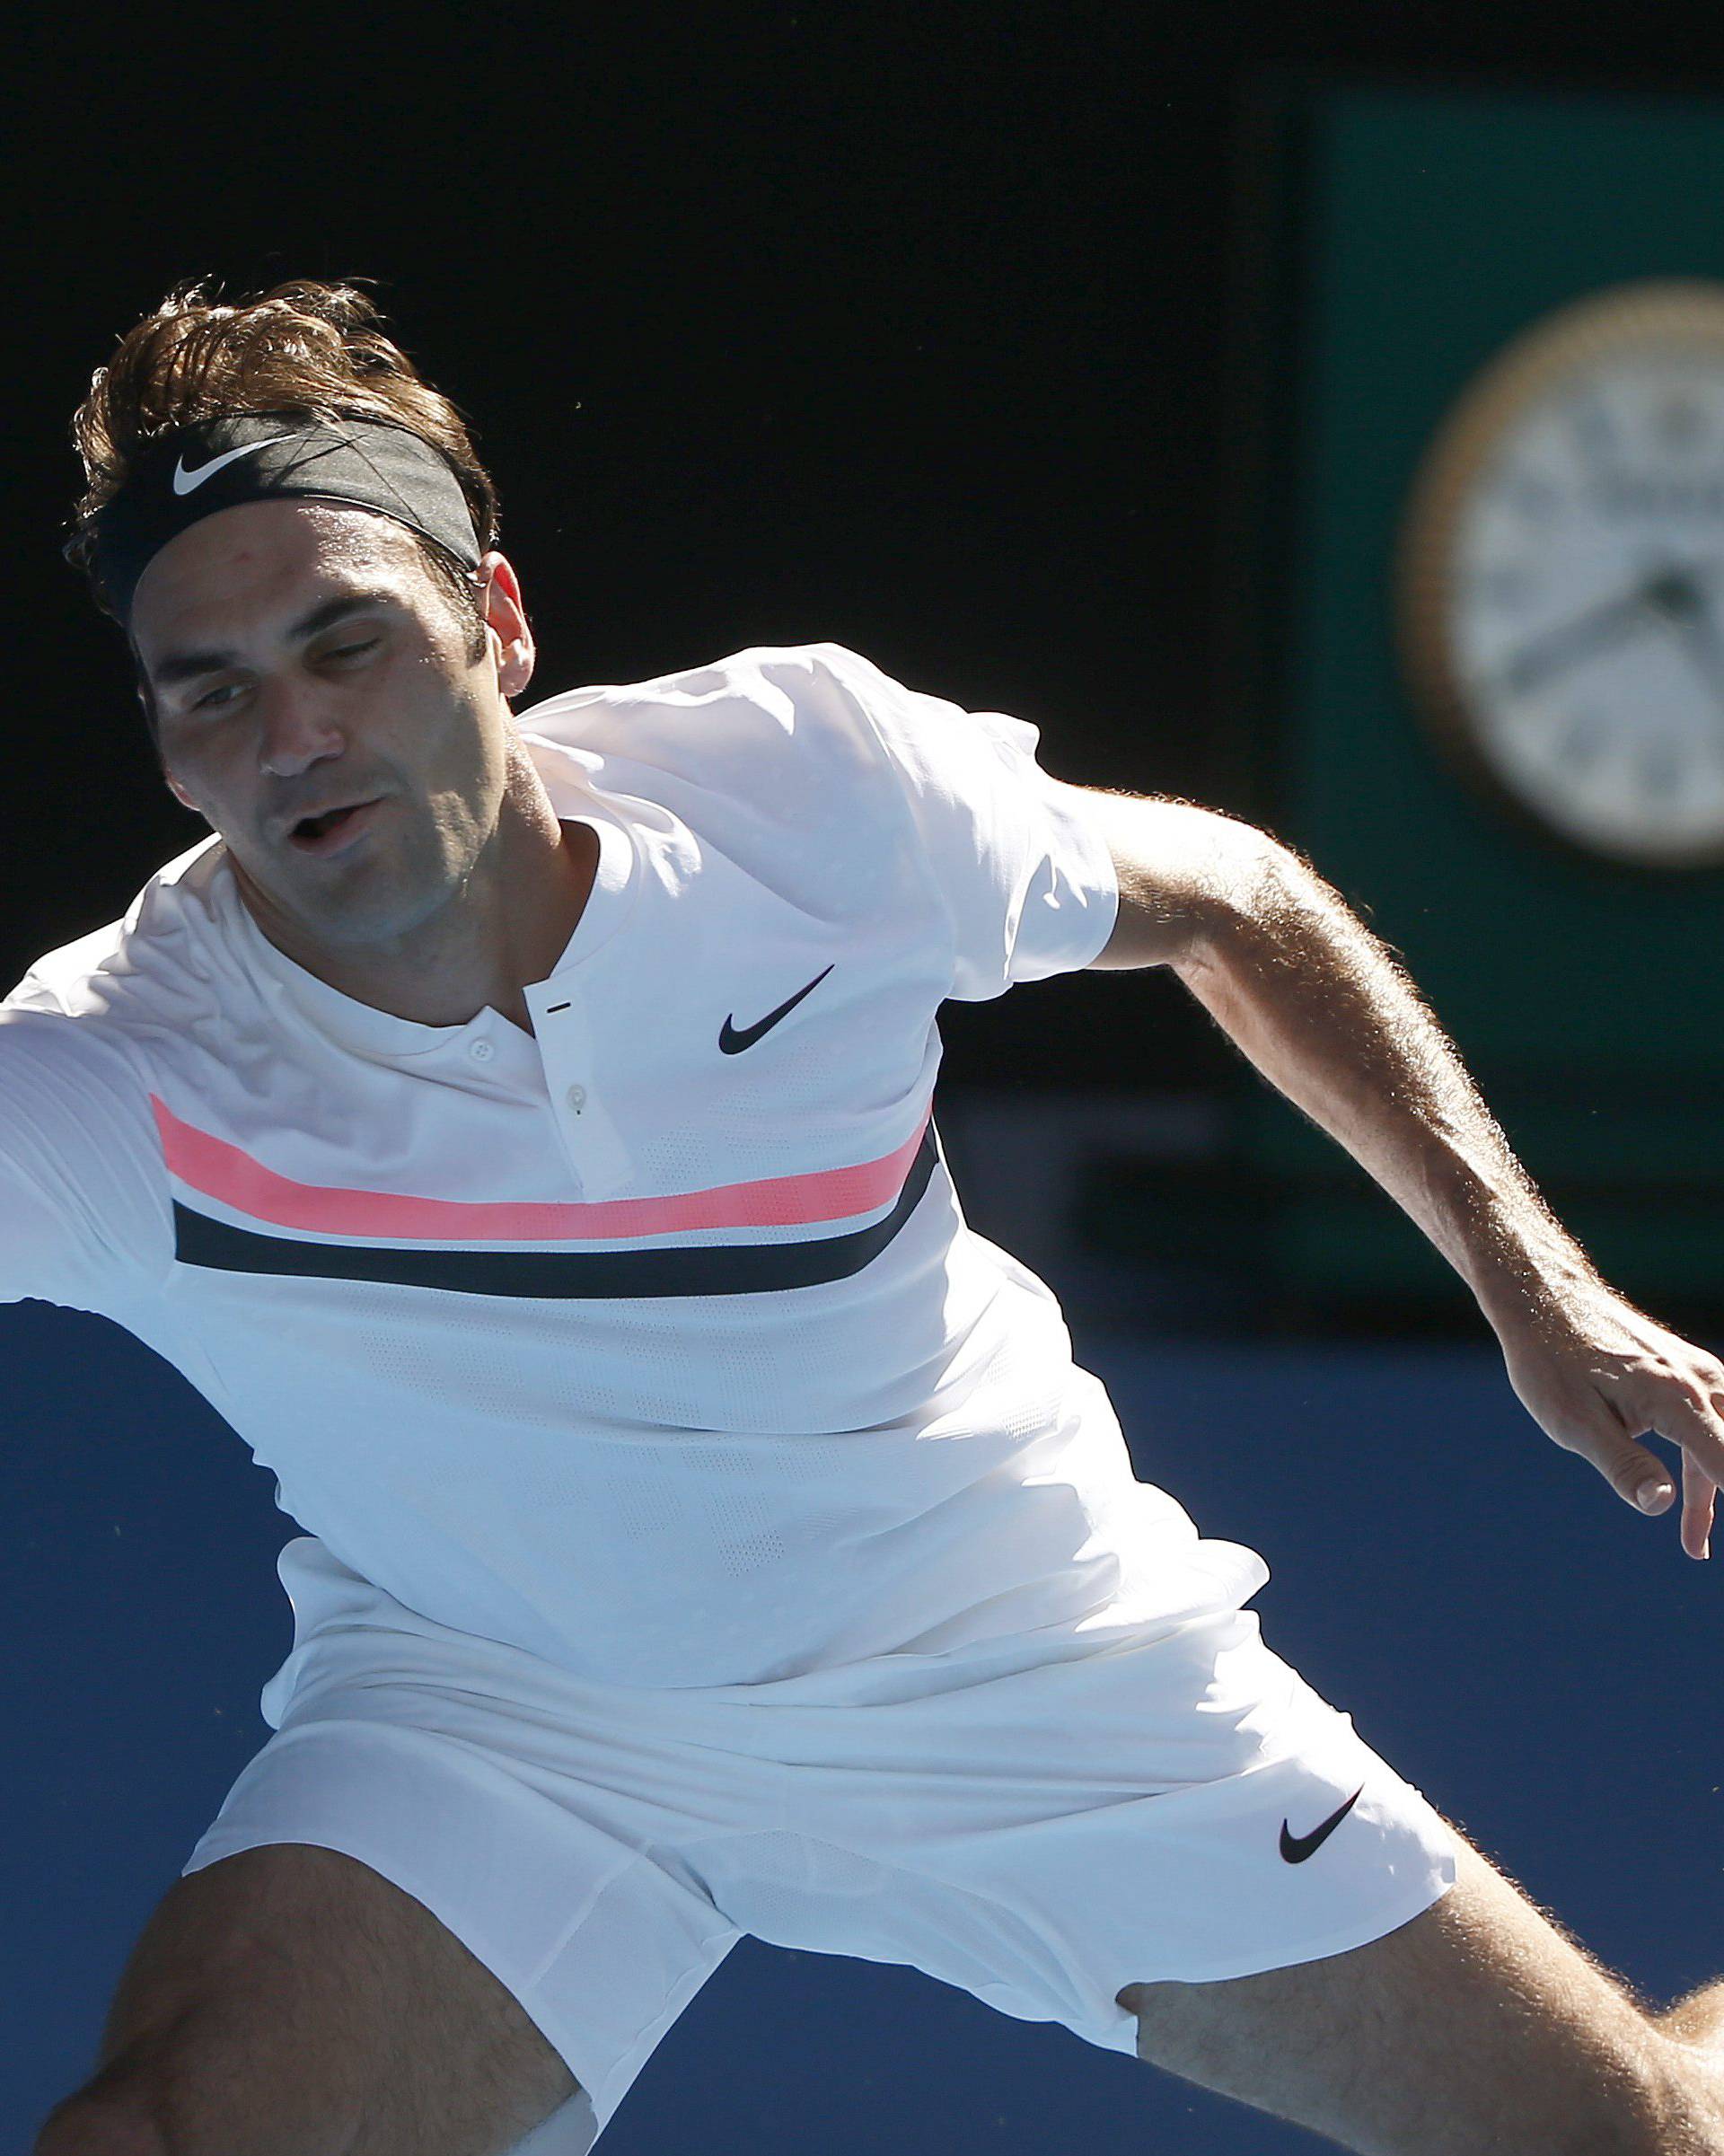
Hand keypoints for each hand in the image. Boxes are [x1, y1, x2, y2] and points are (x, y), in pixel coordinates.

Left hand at [1491, 1273, 1722, 1560]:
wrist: (1544, 1298)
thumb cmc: (1551, 1360)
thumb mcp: (1573, 1422)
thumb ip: (1622, 1464)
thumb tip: (1661, 1504)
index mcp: (1676, 1400)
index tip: (1705, 1539)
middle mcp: (1701, 1383)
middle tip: (1699, 1543)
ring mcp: (1699, 1374)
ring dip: (1713, 1491)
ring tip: (1694, 1547)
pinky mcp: (1689, 1373)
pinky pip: (1712, 1426)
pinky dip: (1706, 1465)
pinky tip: (1688, 1503)